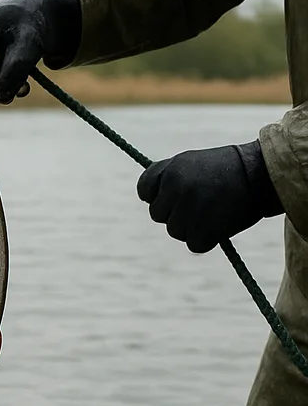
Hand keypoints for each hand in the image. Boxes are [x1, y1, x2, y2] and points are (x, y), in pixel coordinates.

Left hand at [136, 140, 283, 252]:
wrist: (261, 175)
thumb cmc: (225, 167)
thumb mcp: (189, 161)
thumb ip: (164, 176)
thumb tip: (147, 197)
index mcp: (171, 172)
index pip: (144, 191)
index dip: (158, 193)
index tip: (176, 191)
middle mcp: (177, 192)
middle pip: (157, 215)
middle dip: (173, 211)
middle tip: (199, 201)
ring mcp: (190, 213)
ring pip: (175, 231)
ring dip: (189, 226)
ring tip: (211, 210)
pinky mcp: (204, 232)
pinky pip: (193, 244)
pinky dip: (205, 239)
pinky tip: (218, 223)